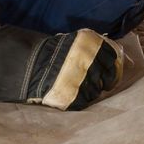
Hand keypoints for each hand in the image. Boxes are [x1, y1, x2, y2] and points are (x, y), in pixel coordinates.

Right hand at [0, 26, 122, 109]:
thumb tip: (113, 57)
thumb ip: (91, 48)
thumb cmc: (52, 53)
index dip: (113, 65)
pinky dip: (84, 100)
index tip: (110, 70)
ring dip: (94, 90)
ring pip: (98, 90)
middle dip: (106, 79)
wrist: (30, 67)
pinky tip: (75, 95)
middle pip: (109, 75)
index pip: (112, 57)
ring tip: (82, 87)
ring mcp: (84, 79)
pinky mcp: (75, 97)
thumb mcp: (73, 42)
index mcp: (90, 44)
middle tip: (102, 82)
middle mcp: (90, 60)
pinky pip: (87, 101)